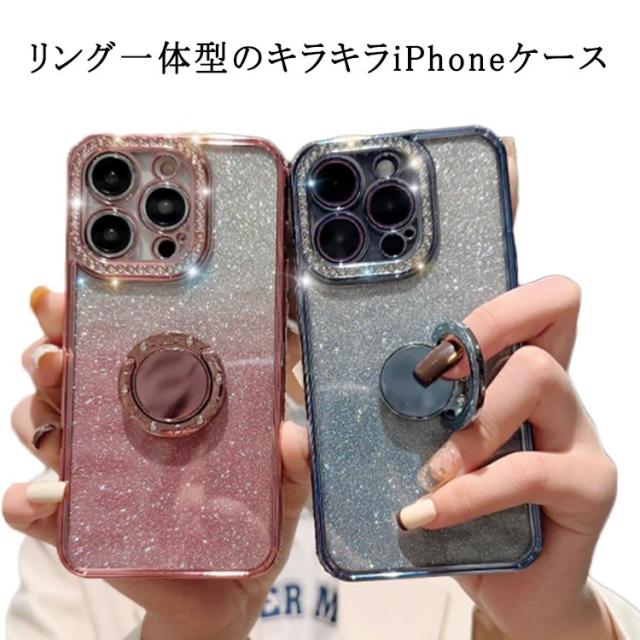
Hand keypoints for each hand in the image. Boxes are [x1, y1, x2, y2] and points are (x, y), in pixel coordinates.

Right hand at [3, 287, 310, 639]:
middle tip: (59, 346)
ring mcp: (96, 471)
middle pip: (68, 375)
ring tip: (56, 409)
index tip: (79, 292)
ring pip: (43, 426)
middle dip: (52, 349)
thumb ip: (292, 459)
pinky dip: (32, 500)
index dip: (94, 316)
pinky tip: (43, 495)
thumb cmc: (247, 521)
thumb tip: (292, 437)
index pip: (121, 347)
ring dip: (39, 412)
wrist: (224, 592)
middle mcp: (119, 427)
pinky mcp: (82, 524)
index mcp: (164, 402)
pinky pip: (41, 508)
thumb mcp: (279, 482)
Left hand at [397, 276, 617, 639]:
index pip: (535, 301)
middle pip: (552, 309)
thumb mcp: (421, 452)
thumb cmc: (464, 510)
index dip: (493, 300)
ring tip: (429, 469)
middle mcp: (556, 391)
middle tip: (432, 378)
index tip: (437, 342)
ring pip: (539, 377)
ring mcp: (577, 434)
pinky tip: (427, 513)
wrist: (513, 585)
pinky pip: (527, 470)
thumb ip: (380, 421)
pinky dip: (469, 492)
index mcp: (515, 374)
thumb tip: (298, 400)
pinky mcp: (589, 486)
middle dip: (483, 331)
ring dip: (471, 421)